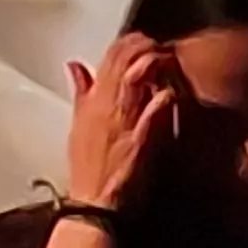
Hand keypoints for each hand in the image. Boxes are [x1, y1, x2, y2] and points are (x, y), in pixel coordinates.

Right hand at [63, 34, 178, 210]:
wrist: (95, 205)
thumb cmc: (88, 170)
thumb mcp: (78, 126)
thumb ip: (81, 94)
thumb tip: (75, 67)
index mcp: (91, 102)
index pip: (108, 57)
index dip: (129, 42)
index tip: (143, 41)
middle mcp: (106, 106)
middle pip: (125, 59)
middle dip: (145, 45)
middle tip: (160, 47)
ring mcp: (123, 120)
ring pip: (139, 76)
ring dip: (156, 63)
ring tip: (168, 61)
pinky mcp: (141, 139)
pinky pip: (154, 110)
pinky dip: (163, 98)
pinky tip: (172, 94)